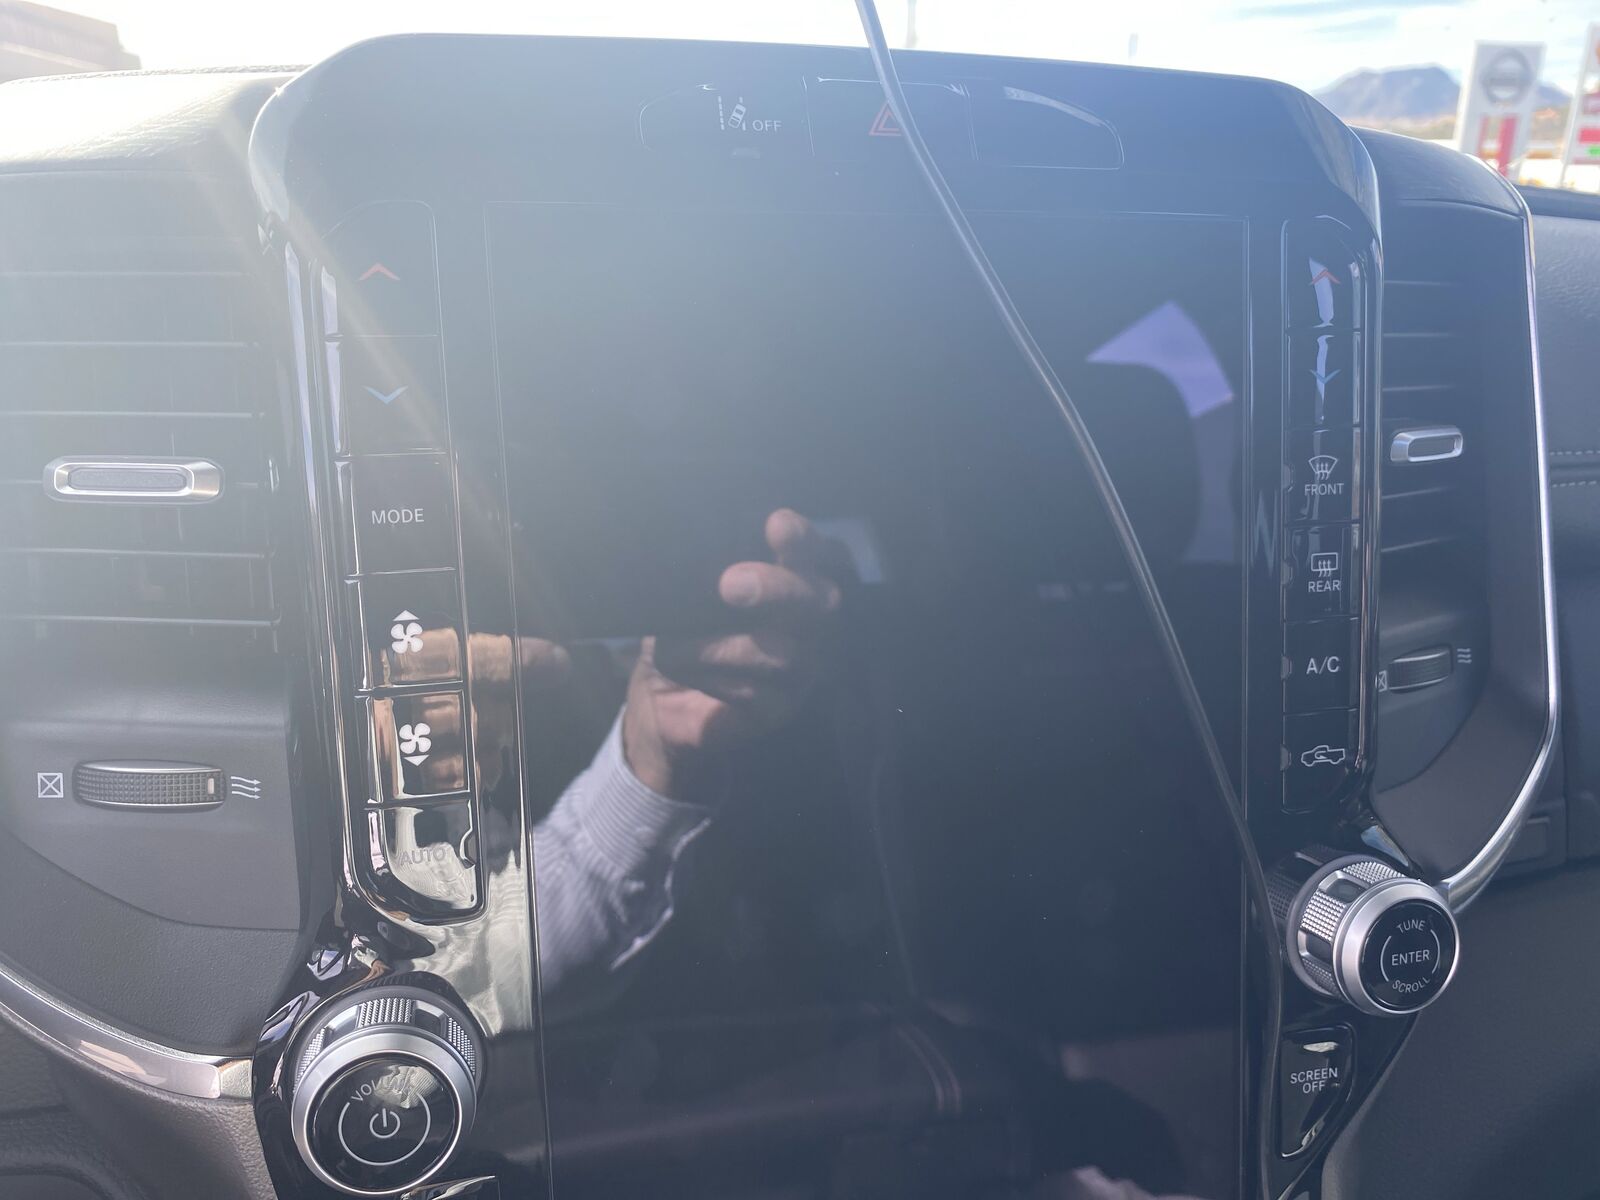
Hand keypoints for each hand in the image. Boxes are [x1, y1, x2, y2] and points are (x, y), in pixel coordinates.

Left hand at [622, 509, 842, 798]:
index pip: (823, 553)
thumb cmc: (683, 628)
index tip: (776, 525)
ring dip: (724, 646)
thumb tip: (705, 551)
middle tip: (730, 584)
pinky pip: (757, 695)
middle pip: (820, 602)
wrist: (662, 696)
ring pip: (785, 654)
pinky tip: (687, 670)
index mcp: (796, 580)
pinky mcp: (780, 711)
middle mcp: (811, 624)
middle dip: (778, 589)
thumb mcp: (688, 591)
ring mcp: (802, 670)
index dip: (806, 541)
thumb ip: (707, 569)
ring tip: (678, 644)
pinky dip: (713, 679)